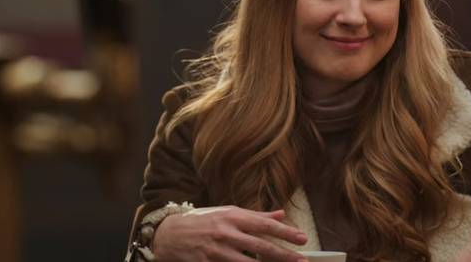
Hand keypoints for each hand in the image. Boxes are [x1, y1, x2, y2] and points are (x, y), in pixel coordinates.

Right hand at [153, 206, 308, 261]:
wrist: (168, 234)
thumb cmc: (202, 221)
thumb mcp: (228, 212)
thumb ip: (255, 215)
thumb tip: (281, 213)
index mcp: (232, 216)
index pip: (265, 225)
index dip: (285, 232)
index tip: (302, 238)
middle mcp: (226, 233)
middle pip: (261, 247)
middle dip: (284, 255)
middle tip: (302, 260)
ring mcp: (216, 251)